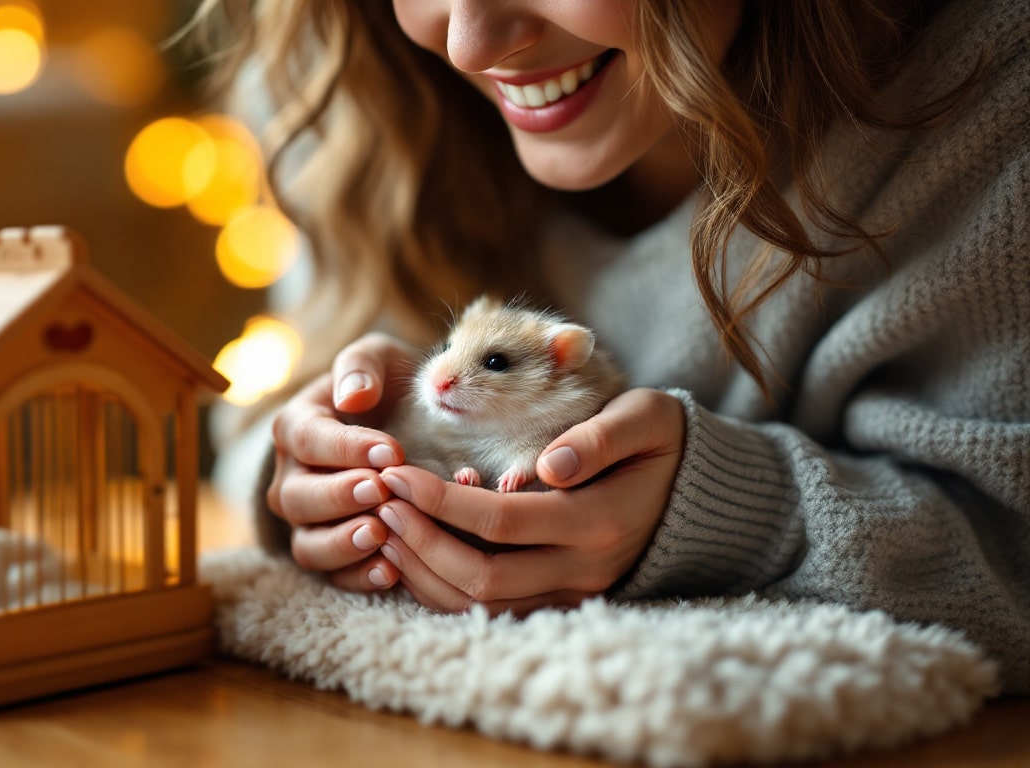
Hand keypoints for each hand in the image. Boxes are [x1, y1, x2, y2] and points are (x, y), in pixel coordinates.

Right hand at [262, 333, 419, 591]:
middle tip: (382, 491)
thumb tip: (353, 397)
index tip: (391, 451)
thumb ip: (361, 367)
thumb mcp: (378, 360)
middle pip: (298, 497)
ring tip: (381, 535)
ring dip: (342, 544)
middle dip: (340, 497)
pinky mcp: (329, 554)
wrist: (403, 426)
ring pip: (308, 544)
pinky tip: (391, 572)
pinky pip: (332, 576)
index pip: (309, 440)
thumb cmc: (386, 390)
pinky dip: (357, 577)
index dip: (346, 449)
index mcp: (295, 427)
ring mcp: (306, 522)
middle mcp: (289, 478)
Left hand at [374, 388, 684, 613]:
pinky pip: (490, 609)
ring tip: (385, 527)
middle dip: (420, 540)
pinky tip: (413, 552)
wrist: (695, 491)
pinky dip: (444, 588)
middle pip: (480, 577)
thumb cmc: (659, 441)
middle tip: (382, 500)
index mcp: (599, 521)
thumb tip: (549, 464)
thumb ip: (599, 437)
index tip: (397, 472)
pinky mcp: (560, 600)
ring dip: (425, 571)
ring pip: (480, 605)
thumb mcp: (644, 418)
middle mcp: (584, 570)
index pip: (500, 522)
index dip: (440, 500)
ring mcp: (572, 592)